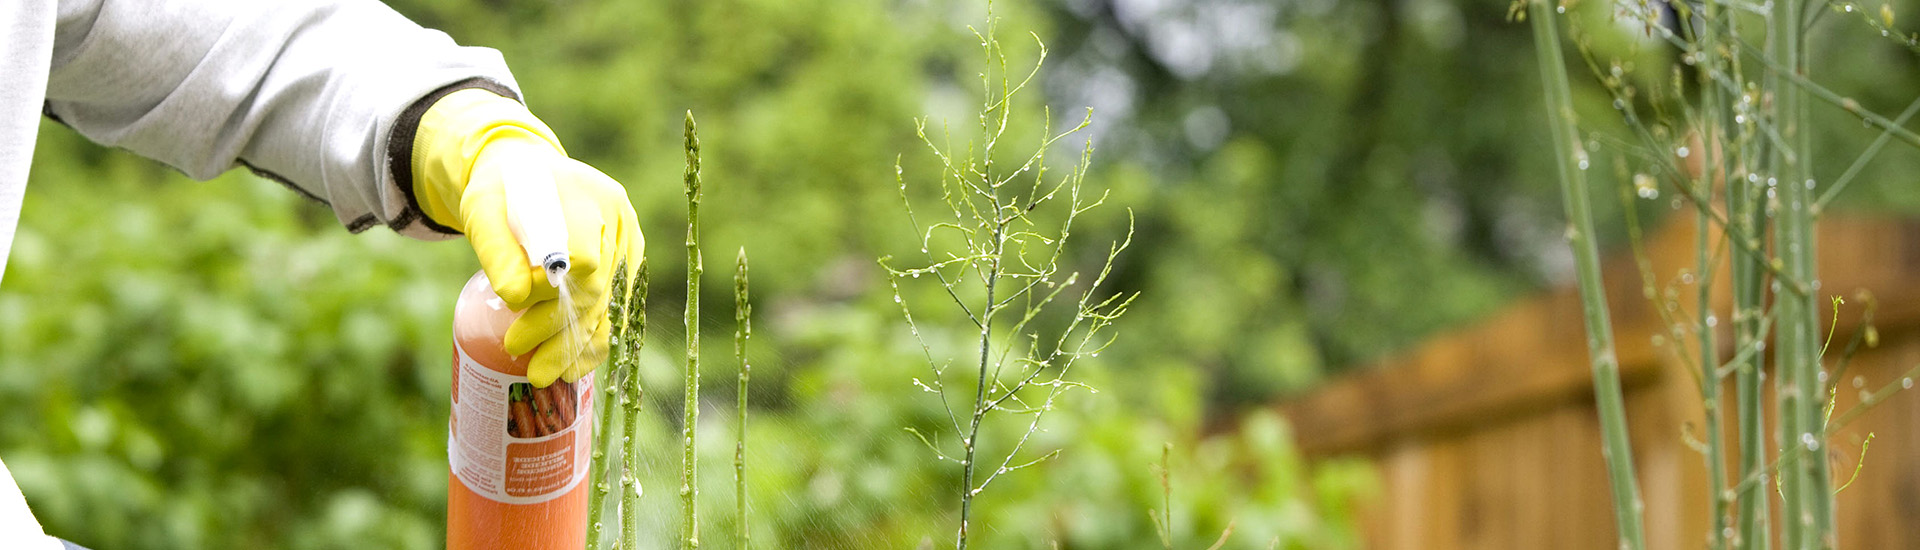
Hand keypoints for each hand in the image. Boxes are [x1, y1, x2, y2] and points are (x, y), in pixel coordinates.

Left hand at [412, 89, 642, 386]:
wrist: (528, 175)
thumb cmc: (503, 190)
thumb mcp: (485, 207)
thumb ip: (498, 248)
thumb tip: (513, 298)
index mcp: (588, 197)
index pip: (583, 255)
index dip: (552, 288)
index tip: (514, 304)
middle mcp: (618, 222)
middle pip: (595, 286)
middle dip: (555, 325)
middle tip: (515, 348)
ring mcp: (627, 246)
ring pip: (606, 306)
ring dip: (573, 345)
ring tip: (540, 374)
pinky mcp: (625, 268)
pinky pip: (613, 312)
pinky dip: (592, 343)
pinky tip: (572, 369)